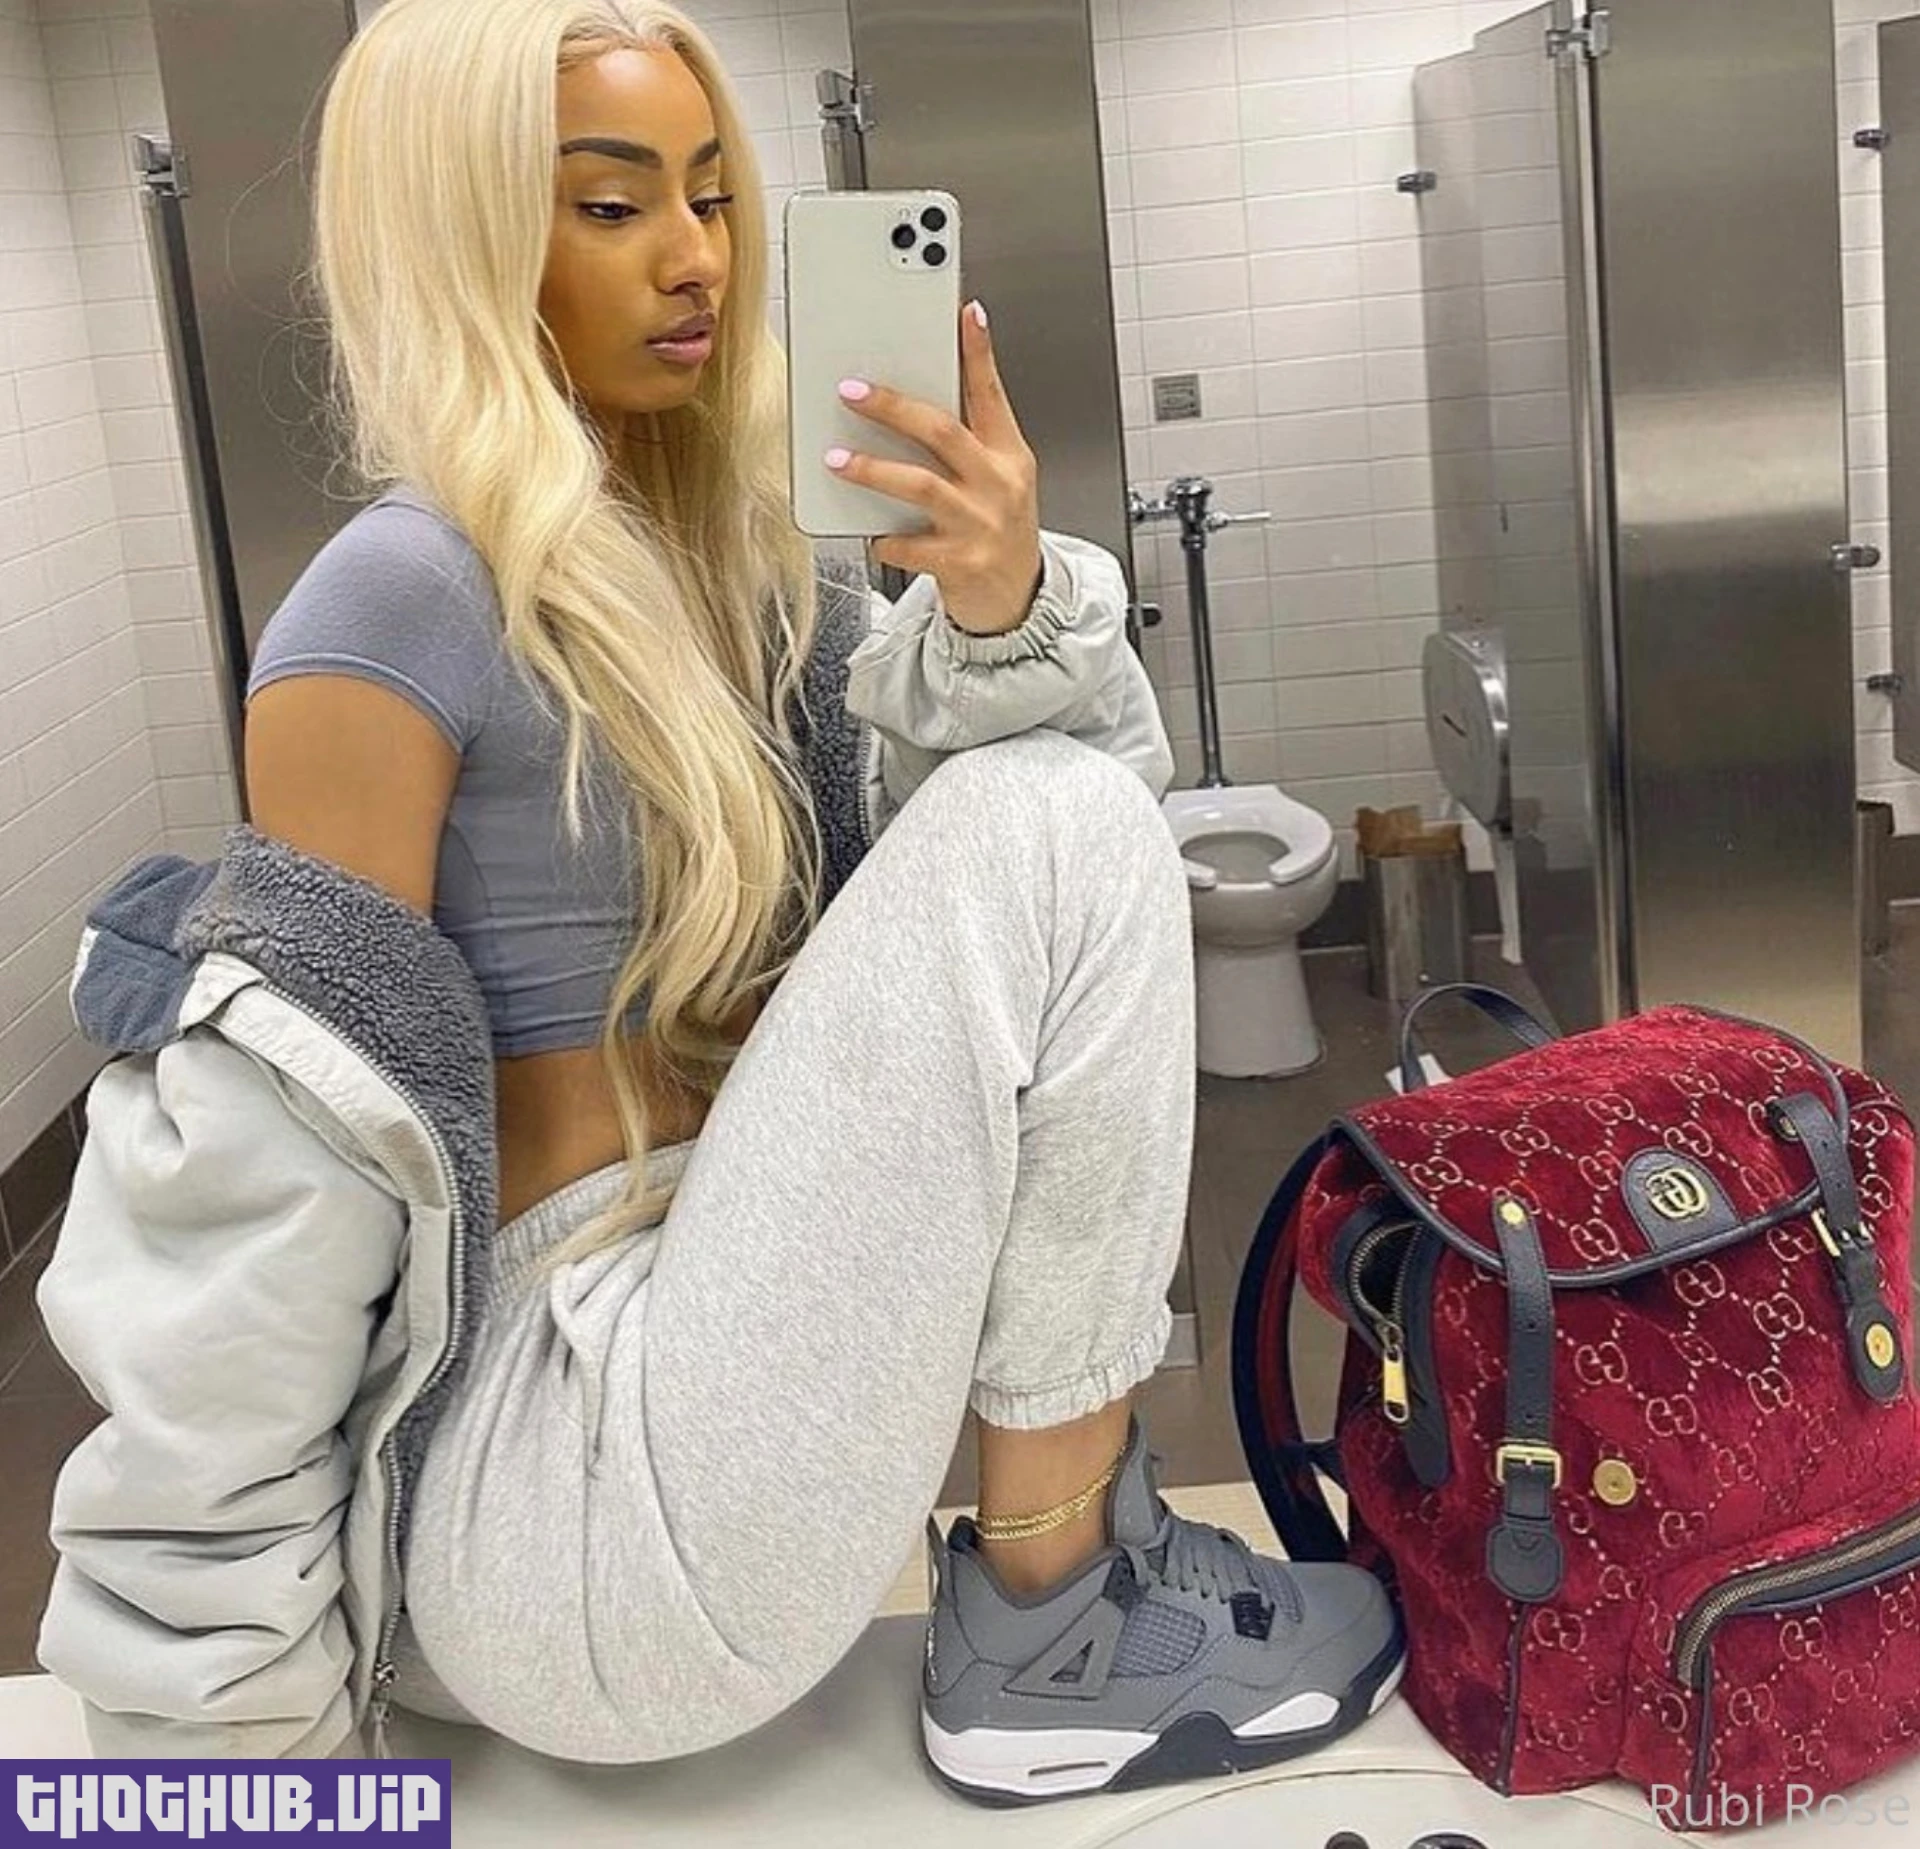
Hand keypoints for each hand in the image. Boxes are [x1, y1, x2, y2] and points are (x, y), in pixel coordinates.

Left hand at [825, 300, 1043, 635]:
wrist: (1018, 600)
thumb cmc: (997, 532)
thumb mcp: (997, 479)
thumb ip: (965, 441)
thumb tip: (909, 399)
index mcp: (1008, 455)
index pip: (992, 394)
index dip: (979, 352)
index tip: (966, 313)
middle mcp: (998, 485)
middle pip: (943, 432)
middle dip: (893, 406)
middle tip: (852, 391)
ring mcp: (981, 524)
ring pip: (921, 485)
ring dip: (873, 470)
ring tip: (837, 459)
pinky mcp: (962, 563)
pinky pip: (911, 544)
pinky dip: (884, 537)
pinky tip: (869, 531)